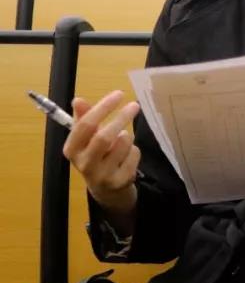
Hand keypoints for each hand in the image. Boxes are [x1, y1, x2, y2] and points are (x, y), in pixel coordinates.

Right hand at [63, 90, 140, 215]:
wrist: (105, 189)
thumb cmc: (96, 155)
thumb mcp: (87, 138)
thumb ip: (83, 119)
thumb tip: (78, 100)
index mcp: (72, 150)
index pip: (85, 126)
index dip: (103, 108)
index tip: (119, 94)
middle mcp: (84, 164)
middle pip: (104, 137)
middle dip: (121, 118)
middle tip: (134, 106)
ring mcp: (102, 175)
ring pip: (123, 144)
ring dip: (127, 137)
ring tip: (123, 140)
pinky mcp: (119, 182)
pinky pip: (134, 156)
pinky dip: (135, 150)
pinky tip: (128, 156)